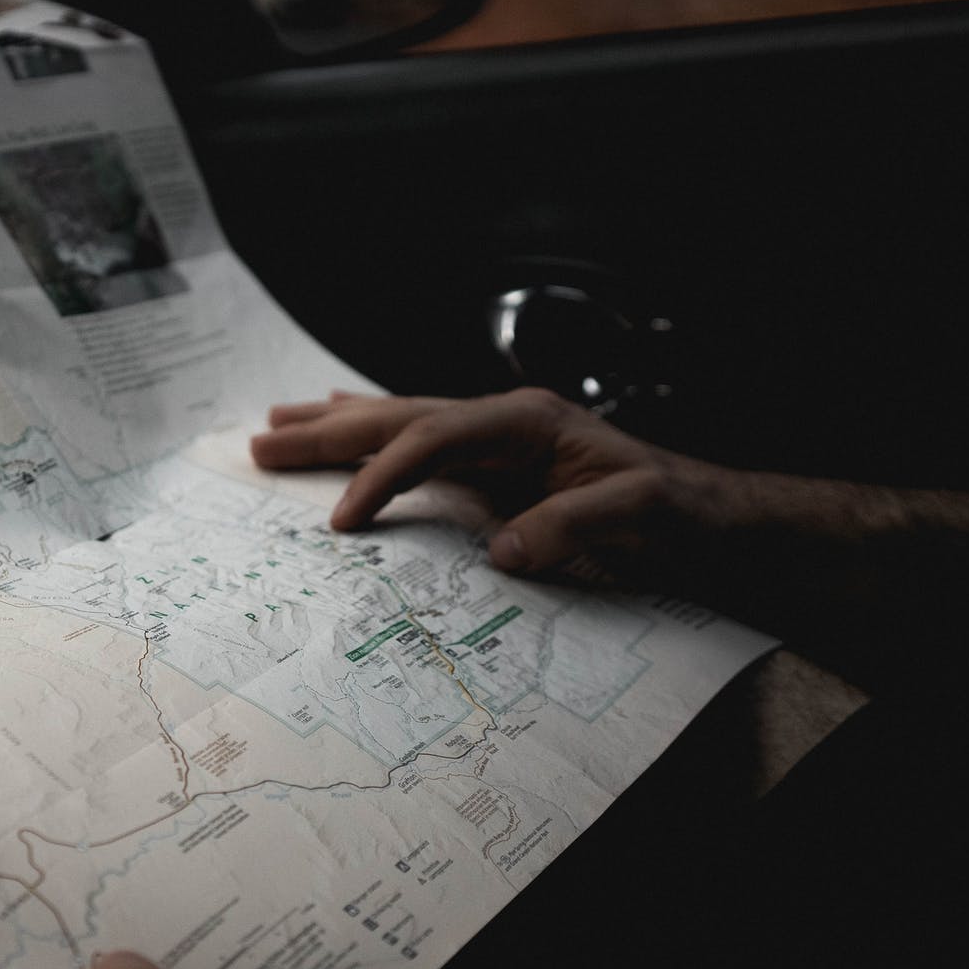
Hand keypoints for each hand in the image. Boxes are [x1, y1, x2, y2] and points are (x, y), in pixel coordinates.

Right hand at [249, 388, 733, 575]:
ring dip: (336, 423)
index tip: (341, 522)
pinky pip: (419, 439)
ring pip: (400, 419)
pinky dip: (373, 432)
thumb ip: (575, 526)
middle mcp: (504, 418)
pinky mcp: (495, 459)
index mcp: (528, 422)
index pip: (433, 438)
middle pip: (399, 416)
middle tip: (258, 445)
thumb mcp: (643, 518)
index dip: (382, 474)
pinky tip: (345, 419)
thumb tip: (502, 552)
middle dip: (326, 431)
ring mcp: (497, 435)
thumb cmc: (681, 515)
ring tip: (277, 422)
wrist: (710, 516)